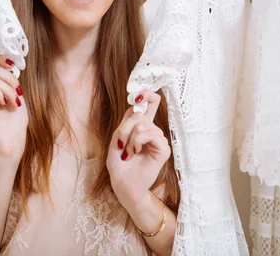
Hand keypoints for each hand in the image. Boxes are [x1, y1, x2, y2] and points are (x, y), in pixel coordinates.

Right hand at [0, 55, 27, 163]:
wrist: (14, 141)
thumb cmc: (15, 120)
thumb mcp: (15, 93)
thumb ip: (9, 78)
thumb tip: (8, 61)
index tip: (13, 64)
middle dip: (9, 79)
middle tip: (17, 94)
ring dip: (7, 89)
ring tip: (13, 102)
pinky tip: (3, 104)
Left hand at [107, 90, 170, 210]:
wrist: (123, 184)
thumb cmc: (119, 164)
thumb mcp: (116, 139)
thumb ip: (126, 123)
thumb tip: (136, 107)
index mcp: (141, 126)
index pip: (150, 104)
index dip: (146, 95)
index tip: (138, 96)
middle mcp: (152, 131)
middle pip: (140, 115)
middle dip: (125, 128)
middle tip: (120, 144)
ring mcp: (158, 140)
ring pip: (144, 126)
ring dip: (130, 139)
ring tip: (128, 153)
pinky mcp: (163, 149)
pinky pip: (152, 135)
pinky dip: (138, 142)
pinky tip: (136, 152)